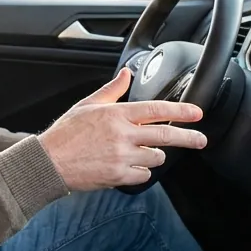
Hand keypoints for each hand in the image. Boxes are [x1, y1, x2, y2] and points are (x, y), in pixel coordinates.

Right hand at [37, 67, 205, 191]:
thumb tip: (127, 74)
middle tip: (201, 139)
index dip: (180, 110)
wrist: (49, 162)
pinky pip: (144, 176)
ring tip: (139, 152)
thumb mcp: (87, 105)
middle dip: (188, 137)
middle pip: (165, 135)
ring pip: (155, 157)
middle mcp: (122, 135)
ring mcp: (121, 157)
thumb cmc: (66, 133)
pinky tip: (129, 166)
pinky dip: (141, 172)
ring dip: (154, 155)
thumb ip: (112, 90)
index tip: (196, 113)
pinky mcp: (118, 176)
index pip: (156, 109)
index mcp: (116, 114)